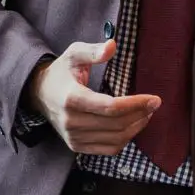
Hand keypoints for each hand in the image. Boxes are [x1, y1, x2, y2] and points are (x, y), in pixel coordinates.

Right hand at [30, 40, 159, 155]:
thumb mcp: (74, 54)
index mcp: (71, 98)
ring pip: (115, 139)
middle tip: (154, 104)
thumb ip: (93, 51)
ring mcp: (73, 137)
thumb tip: (113, 45)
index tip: (154, 98)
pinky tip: (132, 126)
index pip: (110, 107)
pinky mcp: (76, 146)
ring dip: (136, 127)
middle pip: (116, 124)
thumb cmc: (61, 72)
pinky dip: (125, 139)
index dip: (135, 104)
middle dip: (140, 114)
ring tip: (146, 114)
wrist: (40, 94)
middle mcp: (71, 121)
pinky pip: (109, 149)